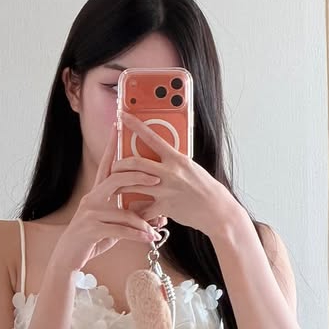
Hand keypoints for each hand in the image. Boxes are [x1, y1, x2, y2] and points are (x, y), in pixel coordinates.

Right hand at [50, 122, 168, 273]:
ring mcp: (90, 214)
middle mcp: (91, 199)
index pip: (107, 165)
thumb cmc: (92, 239)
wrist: (68, 258)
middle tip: (157, 180)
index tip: (119, 125)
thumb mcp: (113, 225)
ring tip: (156, 228)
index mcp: (96, 193)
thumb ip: (131, 217)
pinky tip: (149, 239)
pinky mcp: (91, 230)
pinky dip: (136, 235)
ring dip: (142, 221)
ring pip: (122, 211)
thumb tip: (158, 216)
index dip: (112, 145)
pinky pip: (119, 230)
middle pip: (116, 179)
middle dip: (138, 177)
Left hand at [114, 110, 237, 239]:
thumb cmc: (203, 187)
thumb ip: (172, 161)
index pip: (151, 137)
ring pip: (133, 184)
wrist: (216, 209)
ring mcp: (166, 189)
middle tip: (113, 167)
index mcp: (176, 157)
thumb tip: (160, 154)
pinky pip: (143, 209)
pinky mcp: (165, 207)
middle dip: (119, 165)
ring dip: (120, 186)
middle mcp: (170, 171)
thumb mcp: (189, 167)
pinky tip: (130, 212)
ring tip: (113, 187)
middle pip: (135, 163)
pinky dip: (135, 211)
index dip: (135, 125)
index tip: (122, 116)